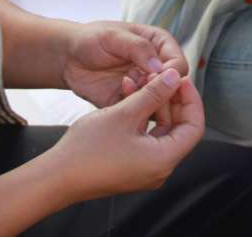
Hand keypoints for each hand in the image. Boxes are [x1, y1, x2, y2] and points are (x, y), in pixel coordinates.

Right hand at [49, 69, 204, 199]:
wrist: (57, 176)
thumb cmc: (88, 149)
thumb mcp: (125, 113)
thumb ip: (154, 93)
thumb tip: (175, 76)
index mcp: (164, 159)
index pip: (194, 126)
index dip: (190, 98)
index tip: (178, 78)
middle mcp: (159, 168)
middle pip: (179, 127)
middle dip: (169, 98)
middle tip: (159, 75)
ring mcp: (145, 169)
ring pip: (160, 130)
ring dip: (152, 104)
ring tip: (136, 80)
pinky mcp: (132, 166)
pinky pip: (146, 137)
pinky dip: (141, 117)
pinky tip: (127, 95)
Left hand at [62, 22, 187, 110]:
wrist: (69, 58)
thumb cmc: (92, 39)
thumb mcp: (114, 36)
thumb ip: (138, 48)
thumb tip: (159, 66)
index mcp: (160, 46)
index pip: (178, 64)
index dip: (171, 74)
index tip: (153, 75)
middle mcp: (157, 68)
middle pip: (173, 88)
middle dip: (159, 90)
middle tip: (139, 85)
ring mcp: (145, 87)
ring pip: (160, 104)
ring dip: (147, 101)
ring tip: (125, 88)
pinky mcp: (132, 103)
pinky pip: (141, 113)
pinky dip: (133, 110)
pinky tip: (118, 96)